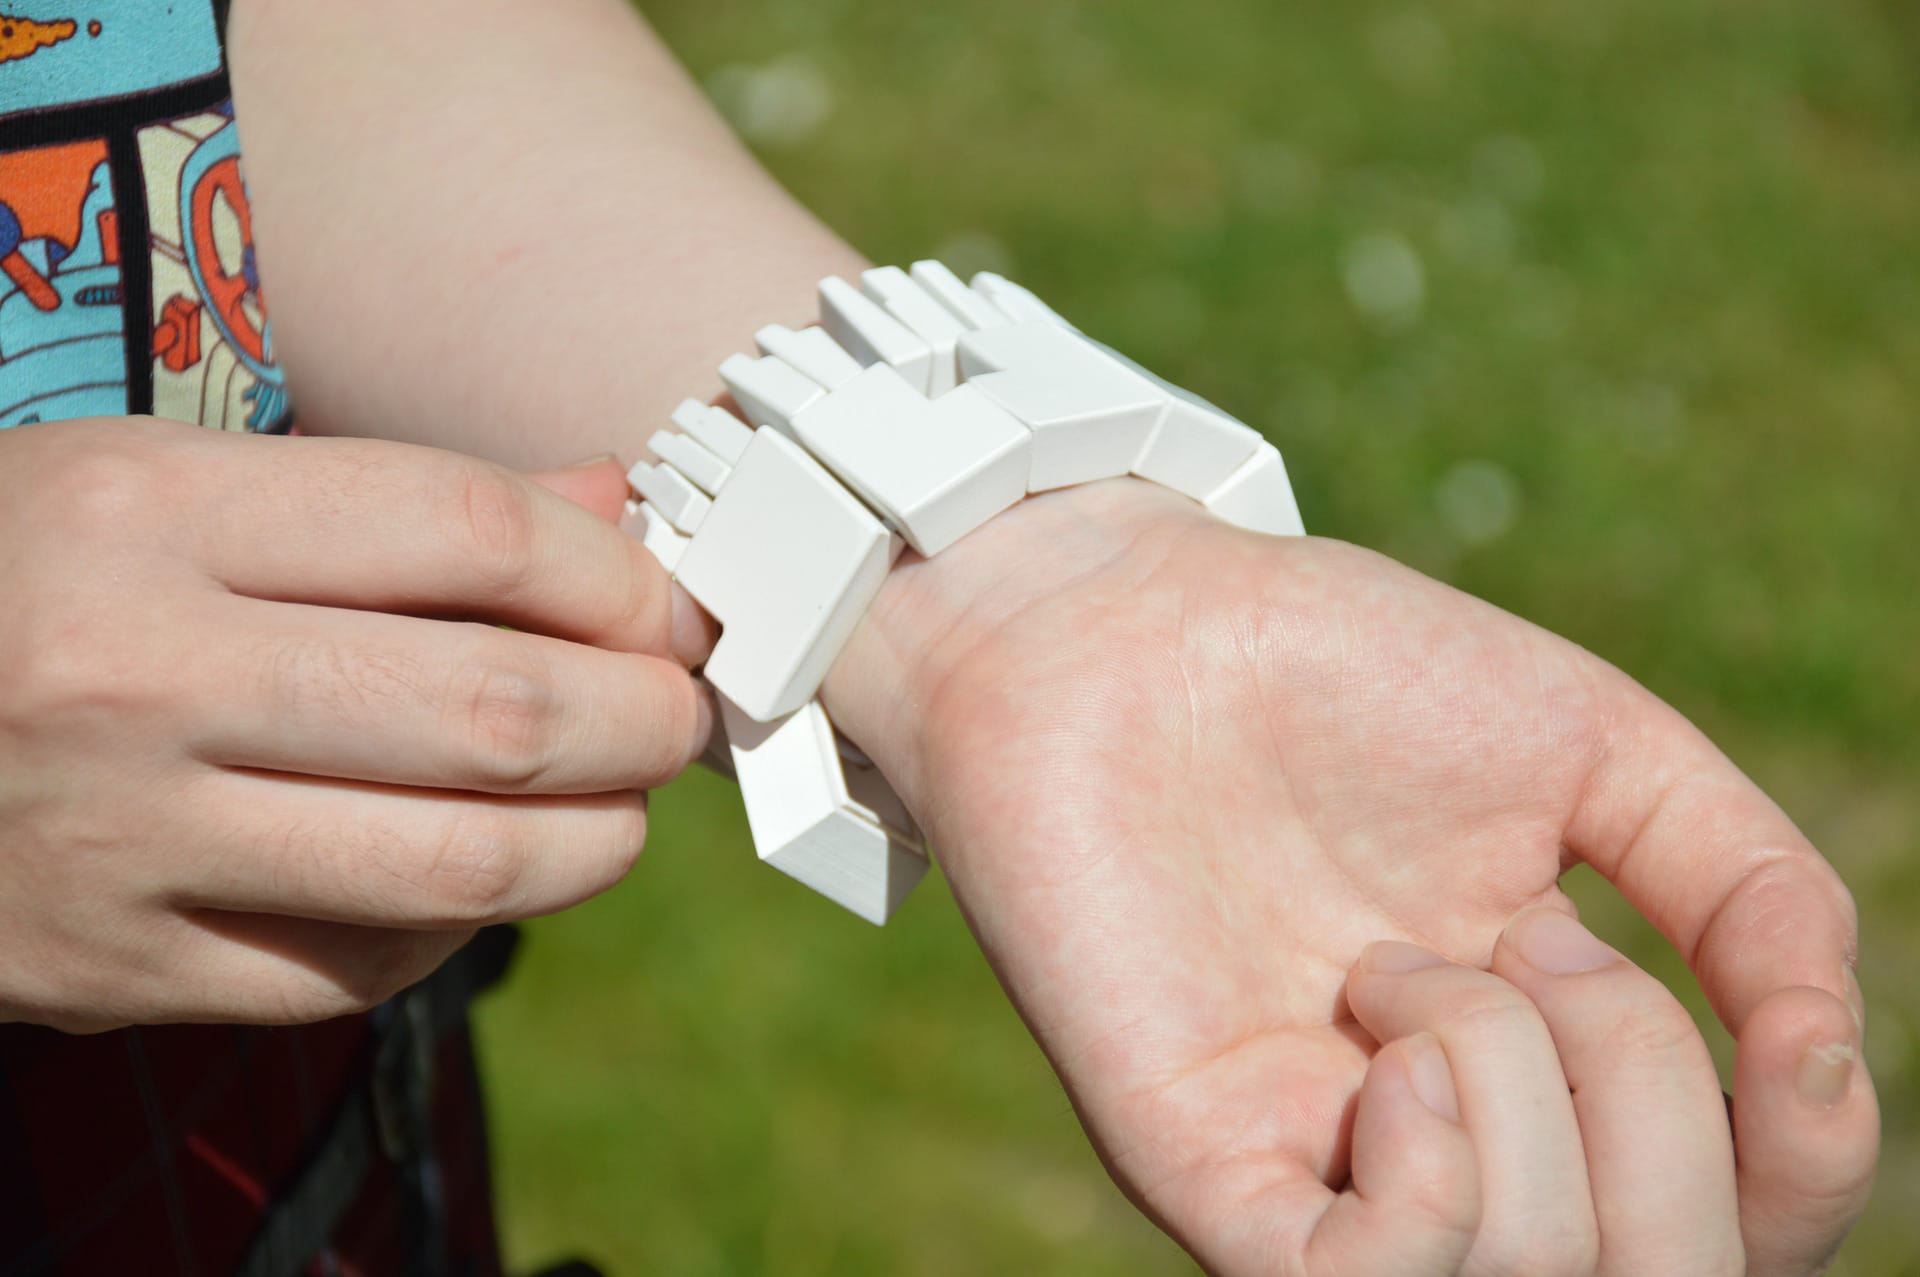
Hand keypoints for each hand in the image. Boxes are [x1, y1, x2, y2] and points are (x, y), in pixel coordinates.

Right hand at [0, 418, 705, 1031]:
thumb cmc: (28, 579)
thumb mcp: (175, 485)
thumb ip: (402, 501)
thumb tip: (614, 505)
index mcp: (149, 513)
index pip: (469, 531)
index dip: (614, 575)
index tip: (665, 607)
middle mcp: (131, 674)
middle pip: (493, 708)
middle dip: (644, 719)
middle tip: (677, 712)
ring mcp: (119, 840)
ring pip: (458, 864)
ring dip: (594, 838)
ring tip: (622, 803)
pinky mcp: (114, 968)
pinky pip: (359, 966)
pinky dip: (456, 925)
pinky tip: (473, 873)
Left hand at [822, 478, 1876, 1274]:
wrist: (1121, 621)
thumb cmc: (1343, 671)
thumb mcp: (1597, 752)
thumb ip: (1745, 893)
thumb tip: (1825, 1062)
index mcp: (1544, 1068)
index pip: (1726, 1231)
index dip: (1806, 1173)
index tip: (1790, 1039)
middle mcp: (1439, 1145)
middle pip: (1650, 1272)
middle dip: (1659, 1108)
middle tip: (1533, 940)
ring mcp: (1316, 1166)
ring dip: (1531, 1103)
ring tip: (1397, 963)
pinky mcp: (1195, 1162)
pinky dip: (1437, 1198)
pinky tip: (1393, 1060)